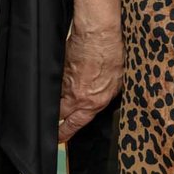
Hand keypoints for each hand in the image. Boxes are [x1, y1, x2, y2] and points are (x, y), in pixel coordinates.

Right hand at [59, 24, 123, 141]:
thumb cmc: (111, 55)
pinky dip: (58, 82)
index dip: (65, 133)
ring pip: (55, 98)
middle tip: (54, 123)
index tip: (60, 138)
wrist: (98, 34)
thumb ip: (108, 96)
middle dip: (56, 119)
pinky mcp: (59, 69)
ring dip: (58, 99)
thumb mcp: (119, 81)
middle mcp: (76, 96)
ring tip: (63, 95)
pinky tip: (66, 76)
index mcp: (93, 102)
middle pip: (59, 114)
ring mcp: (65, 83)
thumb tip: (103, 101)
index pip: (74, 125)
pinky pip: (56, 81)